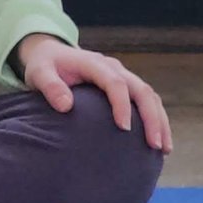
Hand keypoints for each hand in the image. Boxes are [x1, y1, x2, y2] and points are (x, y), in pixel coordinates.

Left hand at [13, 33, 170, 152]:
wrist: (51, 54)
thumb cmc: (44, 66)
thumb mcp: (39, 73)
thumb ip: (50, 86)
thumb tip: (66, 106)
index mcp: (94, 63)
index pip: (115, 82)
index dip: (122, 105)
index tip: (124, 129)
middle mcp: (113, 68)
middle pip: (141, 89)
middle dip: (151, 117)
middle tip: (154, 145)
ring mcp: (123, 76)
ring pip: (150, 96)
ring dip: (159, 121)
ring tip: (164, 149)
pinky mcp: (126, 86)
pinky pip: (147, 101)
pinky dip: (156, 119)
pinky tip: (159, 141)